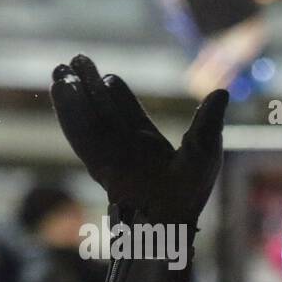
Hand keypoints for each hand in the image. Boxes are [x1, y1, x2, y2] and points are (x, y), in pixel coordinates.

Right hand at [50, 54, 227, 227]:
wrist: (169, 221)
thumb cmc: (191, 191)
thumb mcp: (205, 149)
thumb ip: (208, 120)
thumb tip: (222, 91)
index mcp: (150, 145)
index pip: (128, 112)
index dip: (116, 93)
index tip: (107, 75)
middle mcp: (127, 148)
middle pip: (104, 110)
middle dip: (89, 85)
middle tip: (76, 60)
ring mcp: (110, 155)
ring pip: (88, 118)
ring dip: (74, 93)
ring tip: (60, 69)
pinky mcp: (96, 162)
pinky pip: (79, 133)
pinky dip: (69, 111)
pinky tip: (60, 90)